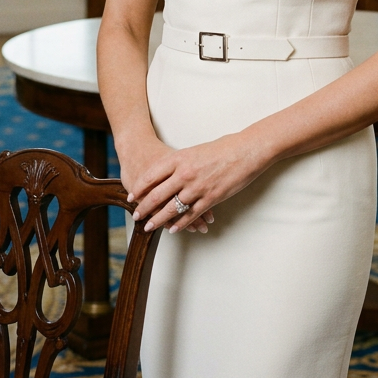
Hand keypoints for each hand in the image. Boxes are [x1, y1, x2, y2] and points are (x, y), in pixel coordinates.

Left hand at [128, 132, 267, 234]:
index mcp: (179, 159)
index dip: (139, 188)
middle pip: (157, 195)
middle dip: (144, 208)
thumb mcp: (195, 150)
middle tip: (136, 215)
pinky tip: (173, 229)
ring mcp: (197, 188)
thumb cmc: (222, 148)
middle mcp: (185, 174)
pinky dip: (180, 224)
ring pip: (172, 209)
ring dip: (158, 220)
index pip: (151, 176)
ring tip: (149, 227)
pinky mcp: (211, 199)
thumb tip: (166, 173)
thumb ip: (180, 163)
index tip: (131, 196)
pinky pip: (191, 215)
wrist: (246, 151)